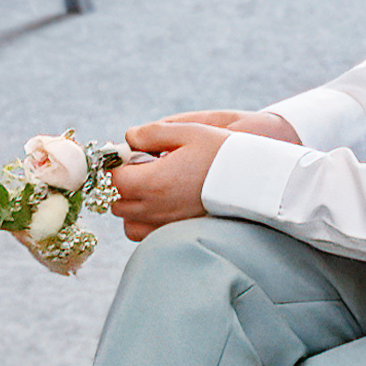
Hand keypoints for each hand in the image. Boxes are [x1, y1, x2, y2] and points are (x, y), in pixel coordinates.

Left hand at [110, 109, 295, 240]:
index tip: (125, 153)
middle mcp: (155, 208)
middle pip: (115, 202)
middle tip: (140, 166)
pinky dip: (142, 221)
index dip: (113, 165)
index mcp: (153, 182)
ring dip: (129, 203)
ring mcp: (165, 224)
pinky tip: (160, 202)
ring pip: (127, 221)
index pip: (112, 179)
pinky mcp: (177, 232)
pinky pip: (144, 233)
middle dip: (120, 183)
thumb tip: (128, 138)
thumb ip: (151, 133)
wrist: (254, 180)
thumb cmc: (222, 153)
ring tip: (149, 185)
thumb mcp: (188, 132)